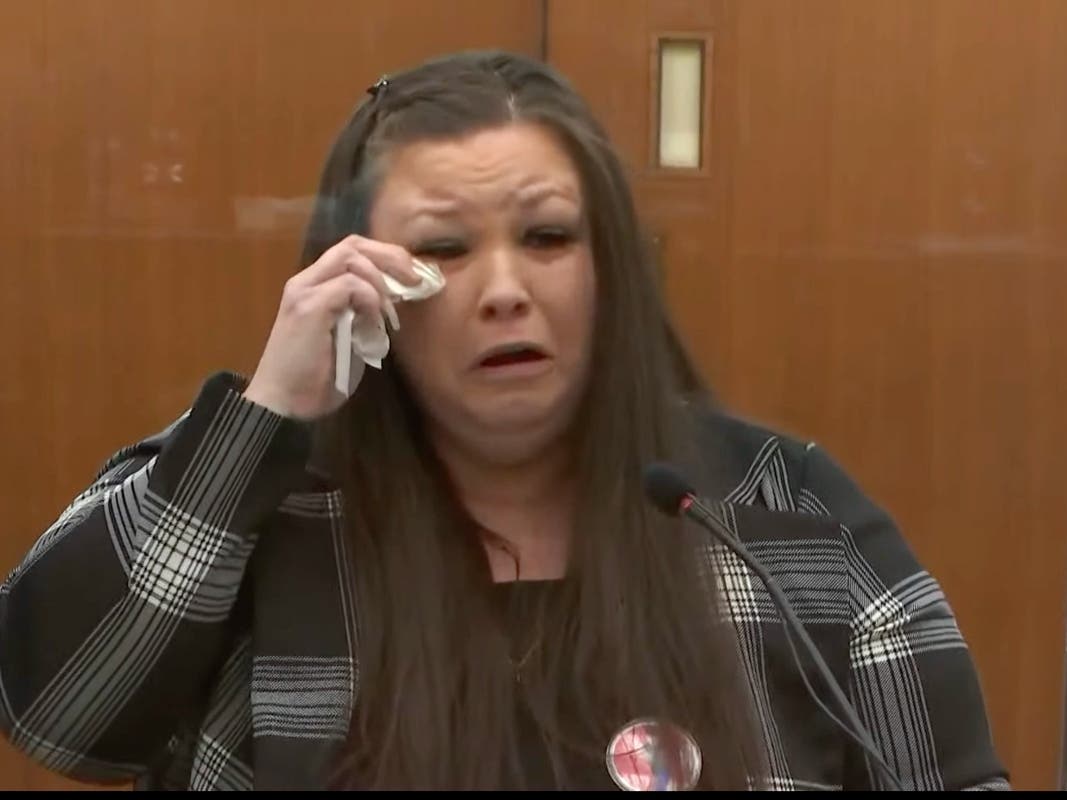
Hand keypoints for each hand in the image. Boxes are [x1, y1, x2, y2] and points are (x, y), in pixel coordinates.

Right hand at [242, 235, 419, 419]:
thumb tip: (392, 303)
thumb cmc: (314, 379)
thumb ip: (362, 316)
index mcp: (313, 287)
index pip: (350, 251)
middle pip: (352, 244)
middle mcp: (306, 281)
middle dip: (390, 256)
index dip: (384, 257)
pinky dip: (369, 300)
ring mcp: (304, 291)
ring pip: (351, 258)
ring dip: (379, 282)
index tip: (410, 277)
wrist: (282, 404)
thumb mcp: (348, 340)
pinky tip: (373, 323)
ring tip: (388, 313)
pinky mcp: (309, 307)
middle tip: (414, 279)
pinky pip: (350, 285)